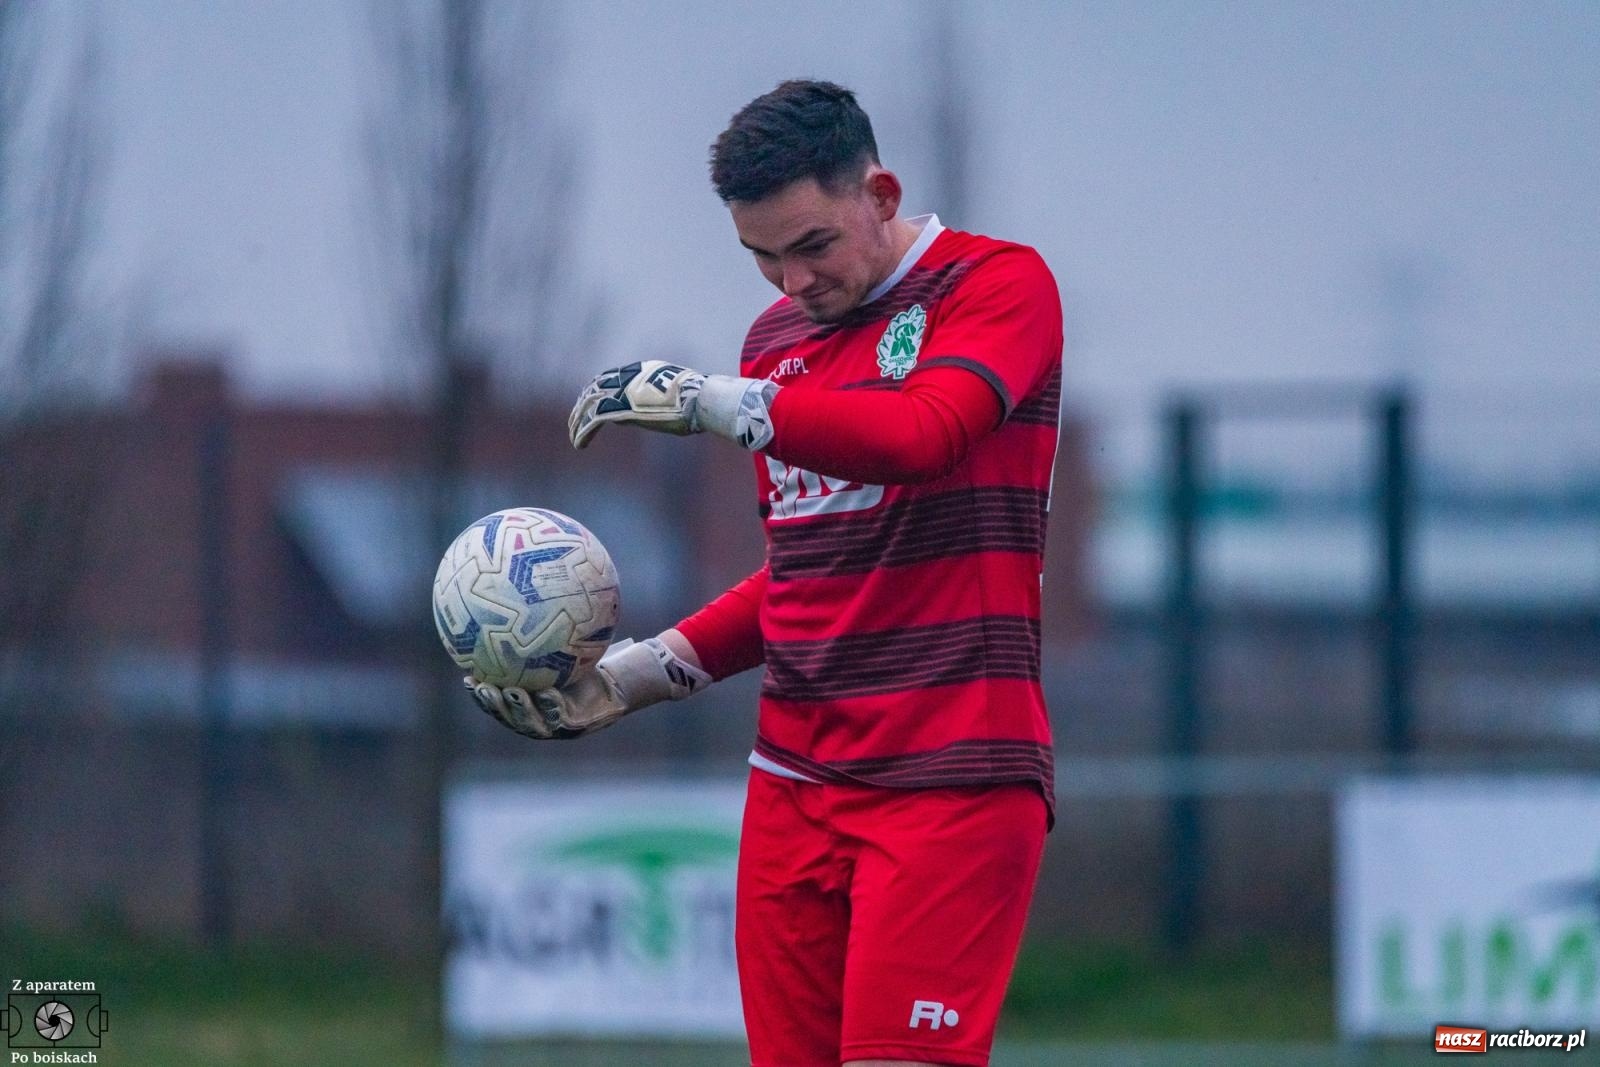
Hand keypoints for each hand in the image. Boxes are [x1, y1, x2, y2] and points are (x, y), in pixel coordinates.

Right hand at [466, 636, 710, 739]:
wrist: (638, 677)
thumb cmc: (605, 656)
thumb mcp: (577, 637)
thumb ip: (552, 620)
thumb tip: (534, 584)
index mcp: (538, 698)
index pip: (503, 697)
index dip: (483, 692)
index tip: (466, 675)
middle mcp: (547, 714)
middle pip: (510, 714)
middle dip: (492, 704)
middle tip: (476, 686)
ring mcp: (565, 724)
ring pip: (532, 722)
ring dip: (516, 711)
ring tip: (506, 693)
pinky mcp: (586, 725)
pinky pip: (565, 717)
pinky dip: (553, 708)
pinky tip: (546, 694)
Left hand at [569, 361, 705, 448]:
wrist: (700, 399)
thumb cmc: (697, 403)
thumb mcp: (672, 398)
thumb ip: (652, 402)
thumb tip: (647, 411)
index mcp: (642, 371)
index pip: (609, 377)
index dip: (596, 391)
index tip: (590, 404)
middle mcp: (628, 377)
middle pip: (594, 388)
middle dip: (582, 405)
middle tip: (574, 421)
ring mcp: (623, 391)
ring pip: (589, 403)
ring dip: (578, 420)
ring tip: (573, 436)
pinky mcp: (621, 408)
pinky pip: (594, 420)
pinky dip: (583, 432)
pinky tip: (579, 445)